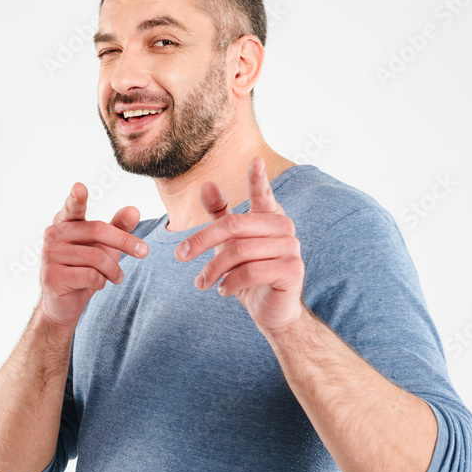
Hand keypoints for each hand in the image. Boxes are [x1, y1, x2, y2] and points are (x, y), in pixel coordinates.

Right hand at [39, 182, 148, 328]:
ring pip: (96, 257)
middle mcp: (53, 235)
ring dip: (113, 270)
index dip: (76, 198)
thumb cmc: (85, 268)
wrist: (65, 303)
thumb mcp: (105, 246)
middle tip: (144, 252)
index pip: (73, 207)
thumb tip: (134, 210)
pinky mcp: (52, 277)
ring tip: (116, 277)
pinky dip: (101, 282)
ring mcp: (49, 256)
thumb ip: (118, 227)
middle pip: (98, 230)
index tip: (79, 187)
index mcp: (65, 222)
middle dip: (125, 242)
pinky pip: (90, 276)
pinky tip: (98, 284)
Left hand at [175, 156, 305, 336]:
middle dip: (202, 241)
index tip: (254, 160)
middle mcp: (284, 228)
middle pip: (234, 226)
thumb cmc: (249, 274)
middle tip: (179, 255)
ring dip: (213, 269)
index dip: (257, 178)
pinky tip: (223, 290)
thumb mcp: (228, 244)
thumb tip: (206, 184)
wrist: (272, 311)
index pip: (263, 193)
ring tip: (201, 283)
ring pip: (239, 251)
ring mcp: (291, 248)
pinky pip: (251, 271)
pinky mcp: (292, 270)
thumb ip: (219, 215)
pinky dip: (230, 282)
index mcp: (269, 217)